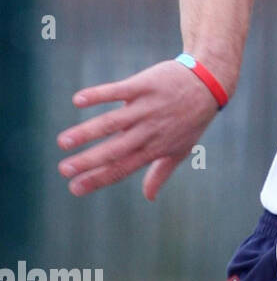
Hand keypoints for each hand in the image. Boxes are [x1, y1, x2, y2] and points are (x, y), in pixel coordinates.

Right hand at [57, 60, 221, 199]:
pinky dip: (99, 95)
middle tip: (63, 170)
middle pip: (116, 149)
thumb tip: (149, 197)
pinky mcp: (145, 85)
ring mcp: (148, 107)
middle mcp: (150, 130)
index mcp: (155, 148)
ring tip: (64, 142)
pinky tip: (78, 101)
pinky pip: (119, 91)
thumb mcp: (181, 149)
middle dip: (89, 161)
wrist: (209, 83)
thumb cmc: (192, 120)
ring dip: (87, 132)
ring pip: (113, 122)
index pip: (123, 168)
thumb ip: (160, 173)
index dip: (99, 179)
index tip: (74, 188)